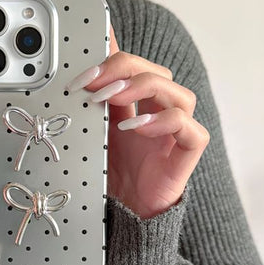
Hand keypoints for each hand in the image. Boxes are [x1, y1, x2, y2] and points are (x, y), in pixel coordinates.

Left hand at [66, 25, 209, 218]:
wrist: (124, 214)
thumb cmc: (111, 176)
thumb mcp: (95, 136)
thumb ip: (92, 108)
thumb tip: (74, 80)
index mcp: (138, 107)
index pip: (135, 68)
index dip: (116, 53)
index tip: (88, 50)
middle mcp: (160, 115)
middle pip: (157, 74)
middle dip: (123, 70)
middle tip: (92, 81)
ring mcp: (176, 134)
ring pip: (180, 95)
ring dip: (144, 89)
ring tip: (110, 98)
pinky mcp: (185, 155)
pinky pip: (190, 130)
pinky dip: (165, 122)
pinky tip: (136, 127)